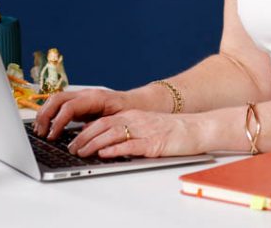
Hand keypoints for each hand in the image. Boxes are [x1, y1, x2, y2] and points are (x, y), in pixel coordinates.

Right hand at [34, 88, 131, 138]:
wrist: (138, 103)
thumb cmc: (131, 111)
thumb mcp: (120, 120)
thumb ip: (103, 126)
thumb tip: (85, 135)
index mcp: (96, 97)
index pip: (69, 106)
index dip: (58, 121)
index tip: (52, 136)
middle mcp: (86, 94)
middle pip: (57, 99)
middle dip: (45, 115)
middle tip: (41, 134)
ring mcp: (81, 97)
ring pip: (56, 99)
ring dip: (44, 114)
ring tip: (39, 131)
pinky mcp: (79, 103)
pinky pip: (60, 105)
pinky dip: (50, 114)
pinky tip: (46, 126)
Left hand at [67, 110, 203, 158]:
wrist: (198, 128)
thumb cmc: (174, 130)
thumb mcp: (148, 126)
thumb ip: (130, 130)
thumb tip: (108, 141)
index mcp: (134, 115)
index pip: (103, 120)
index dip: (85, 130)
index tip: (73, 140)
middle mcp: (137, 120)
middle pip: (104, 125)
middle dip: (84, 137)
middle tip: (72, 148)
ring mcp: (145, 131)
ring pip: (113, 134)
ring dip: (94, 143)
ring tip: (82, 152)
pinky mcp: (154, 143)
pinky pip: (131, 145)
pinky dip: (115, 149)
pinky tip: (105, 153)